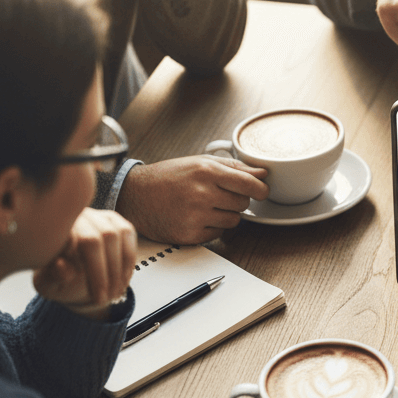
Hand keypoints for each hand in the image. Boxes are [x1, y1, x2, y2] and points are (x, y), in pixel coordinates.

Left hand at [32, 207, 137, 318]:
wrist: (71, 275)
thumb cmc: (56, 277)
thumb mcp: (48, 283)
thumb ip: (52, 275)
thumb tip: (61, 265)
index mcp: (56, 229)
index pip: (69, 235)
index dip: (79, 253)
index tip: (85, 284)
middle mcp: (78, 216)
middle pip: (98, 237)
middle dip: (103, 272)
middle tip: (102, 298)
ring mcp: (98, 217)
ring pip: (117, 234)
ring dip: (119, 268)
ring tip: (114, 292)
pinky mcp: (116, 221)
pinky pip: (128, 234)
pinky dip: (128, 260)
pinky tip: (123, 279)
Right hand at [115, 156, 269, 244]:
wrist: (135, 195)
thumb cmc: (168, 177)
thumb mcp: (200, 162)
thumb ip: (234, 167)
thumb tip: (262, 173)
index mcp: (206, 171)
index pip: (249, 184)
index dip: (261, 189)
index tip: (262, 191)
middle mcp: (202, 193)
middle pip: (243, 203)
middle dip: (237, 200)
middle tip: (220, 195)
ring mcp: (195, 216)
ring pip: (234, 220)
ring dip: (226, 215)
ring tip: (207, 206)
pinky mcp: (189, 235)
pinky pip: (218, 234)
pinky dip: (213, 227)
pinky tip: (198, 217)